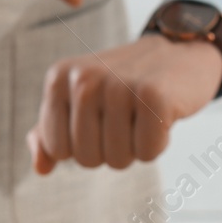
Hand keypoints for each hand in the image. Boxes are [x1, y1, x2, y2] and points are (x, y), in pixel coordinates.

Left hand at [28, 35, 221, 173]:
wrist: (180, 53)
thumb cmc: (126, 86)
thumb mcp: (81, 103)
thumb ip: (52, 133)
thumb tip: (40, 168)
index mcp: (59, 77)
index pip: (57, 149)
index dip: (84, 146)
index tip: (102, 118)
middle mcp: (84, 78)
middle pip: (87, 159)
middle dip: (112, 150)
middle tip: (128, 117)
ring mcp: (118, 85)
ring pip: (117, 160)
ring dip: (136, 148)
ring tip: (144, 114)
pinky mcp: (153, 96)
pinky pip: (148, 153)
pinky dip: (160, 143)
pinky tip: (163, 115)